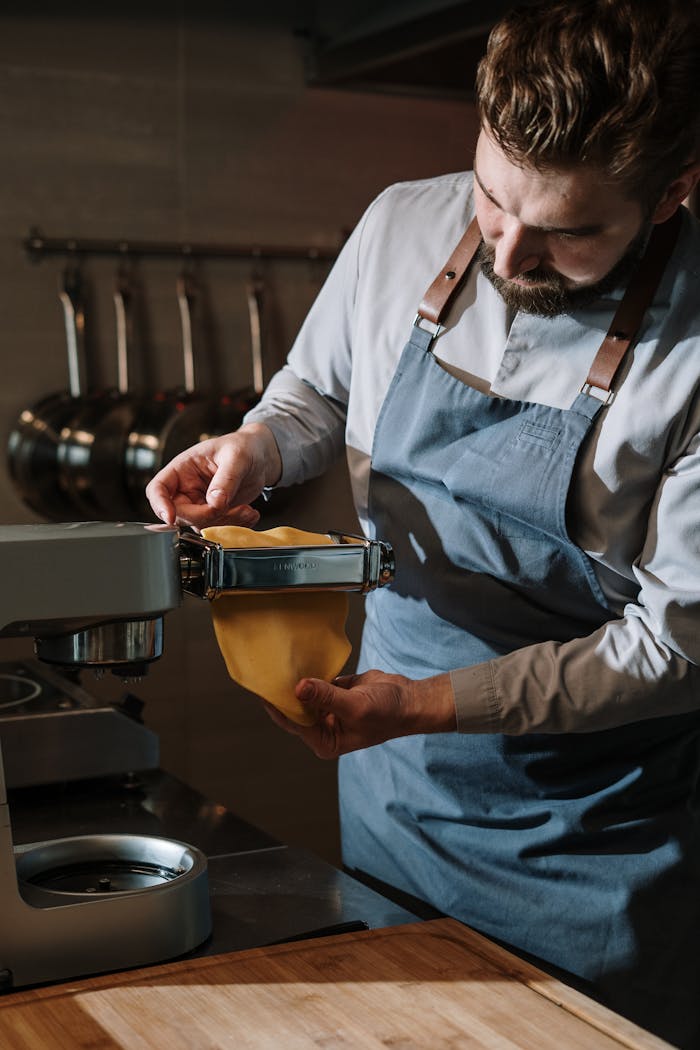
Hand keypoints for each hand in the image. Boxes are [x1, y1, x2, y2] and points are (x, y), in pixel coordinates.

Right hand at [145, 423, 281, 528]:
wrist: (260, 457)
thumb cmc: (243, 447)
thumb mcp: (236, 456)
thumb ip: (225, 479)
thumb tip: (215, 503)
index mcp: (183, 468)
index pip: (158, 489)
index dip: (160, 505)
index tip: (170, 516)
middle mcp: (186, 488)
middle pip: (179, 514)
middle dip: (206, 515)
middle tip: (230, 507)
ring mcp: (200, 503)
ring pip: (200, 525)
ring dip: (225, 522)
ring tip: (246, 510)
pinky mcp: (214, 514)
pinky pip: (217, 528)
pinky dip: (235, 525)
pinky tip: (249, 513)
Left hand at [263, 669, 456, 758]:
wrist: (409, 700)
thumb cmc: (387, 712)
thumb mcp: (354, 706)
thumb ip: (326, 697)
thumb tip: (298, 687)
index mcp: (325, 741)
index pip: (294, 722)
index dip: (278, 705)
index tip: (264, 687)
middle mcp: (324, 728)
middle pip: (296, 709)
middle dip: (284, 693)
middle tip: (267, 671)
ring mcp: (329, 710)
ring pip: (305, 695)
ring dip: (296, 681)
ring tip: (278, 663)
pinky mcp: (335, 694)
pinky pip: (317, 683)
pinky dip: (310, 673)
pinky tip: (299, 660)